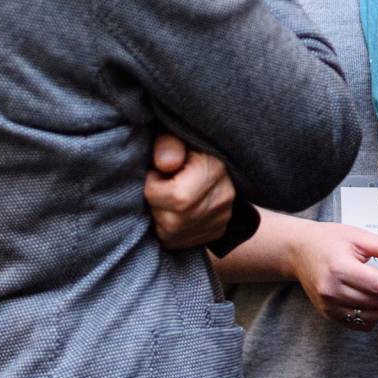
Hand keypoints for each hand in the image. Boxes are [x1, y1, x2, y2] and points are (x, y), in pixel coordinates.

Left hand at [144, 133, 234, 249]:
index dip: (153, 186)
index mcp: (215, 169)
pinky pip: (178, 242)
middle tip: (158, 186)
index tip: (156, 172)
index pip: (176, 197)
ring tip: (164, 196)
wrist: (208, 158)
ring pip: (172, 234)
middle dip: (155, 205)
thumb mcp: (174, 135)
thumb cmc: (183, 145)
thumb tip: (164, 165)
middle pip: (172, 220)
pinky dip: (167, 229)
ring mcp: (222, 218)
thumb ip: (168, 144)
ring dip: (158, 218)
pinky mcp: (216, 231)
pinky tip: (170, 209)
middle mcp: (223, 198)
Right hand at [285, 221, 377, 330]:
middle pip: (377, 301)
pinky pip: (360, 324)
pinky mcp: (329, 314)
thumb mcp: (358, 237)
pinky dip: (372, 314)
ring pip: (372, 316)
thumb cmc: (328, 239)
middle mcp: (332, 291)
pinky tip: (371, 297)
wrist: (299, 251)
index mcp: (339, 269)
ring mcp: (329, 306)